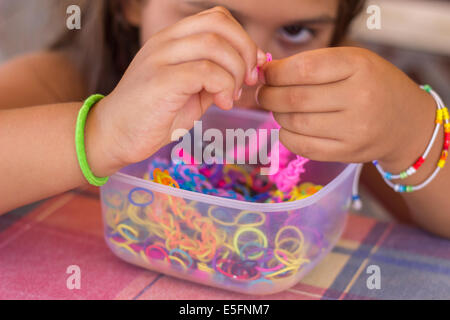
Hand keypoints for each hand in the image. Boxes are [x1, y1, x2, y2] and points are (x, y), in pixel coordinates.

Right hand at [88, 6, 265, 173]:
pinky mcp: (159, 81)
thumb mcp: (190, 92)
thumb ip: (214, 77)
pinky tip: (222, 104)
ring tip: (232, 96)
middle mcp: (164, 42)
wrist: (115, 135)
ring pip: (214, 45)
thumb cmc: (154, 115)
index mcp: (172, 40)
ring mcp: (159, 58)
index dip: (243, 40)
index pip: (217, 18)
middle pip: (219, 24)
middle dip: (245, 52)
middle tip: (249, 80)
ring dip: (236, 72)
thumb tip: (249, 71)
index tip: (252, 68)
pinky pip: (204, 71)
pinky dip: (223, 87)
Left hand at [256, 47, 435, 169]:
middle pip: (295, 99)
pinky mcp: (348, 152)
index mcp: (359, 66)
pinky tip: (289, 127)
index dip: (276, 73)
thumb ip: (313, 64)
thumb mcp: (352, 61)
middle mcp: (359, 97)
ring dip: (277, 116)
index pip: (304, 68)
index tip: (266, 75)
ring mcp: (355, 129)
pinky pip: (303, 146)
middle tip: (265, 94)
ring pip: (295, 123)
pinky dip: (287, 136)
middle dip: (269, 96)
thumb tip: (267, 74)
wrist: (406, 122)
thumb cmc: (372, 85)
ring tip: (279, 109)